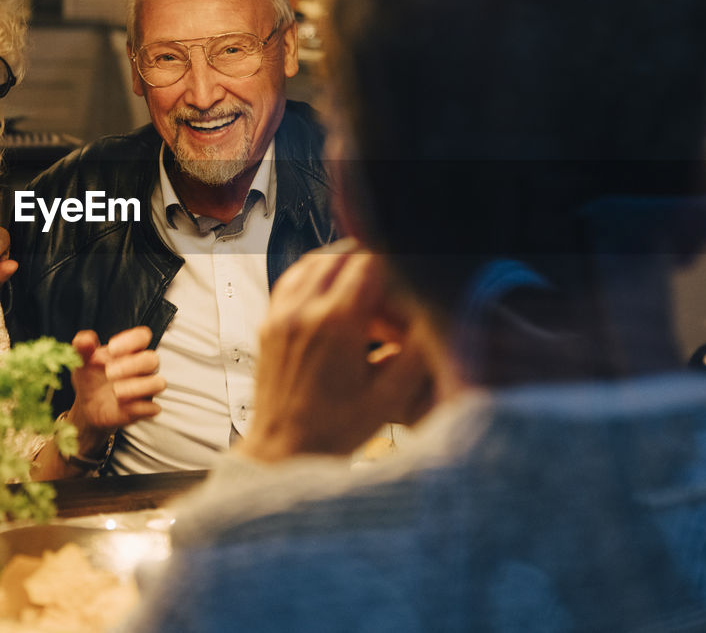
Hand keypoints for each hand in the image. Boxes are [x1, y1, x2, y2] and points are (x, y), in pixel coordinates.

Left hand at [67, 326, 165, 450]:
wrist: (87, 406)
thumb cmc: (90, 379)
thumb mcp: (81, 361)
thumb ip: (82, 348)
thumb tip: (85, 339)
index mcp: (129, 351)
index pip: (142, 337)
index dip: (131, 340)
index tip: (112, 349)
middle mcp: (141, 368)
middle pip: (152, 359)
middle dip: (131, 365)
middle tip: (109, 372)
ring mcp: (145, 388)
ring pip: (158, 383)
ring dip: (137, 387)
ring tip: (116, 392)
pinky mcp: (144, 408)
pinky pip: (152, 407)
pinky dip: (138, 407)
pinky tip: (122, 406)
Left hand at [239, 241, 435, 462]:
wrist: (283, 451)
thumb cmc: (336, 430)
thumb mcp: (391, 395)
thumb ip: (419, 350)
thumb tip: (436, 314)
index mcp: (337, 322)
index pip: (371, 262)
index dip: (397, 271)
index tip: (408, 293)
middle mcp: (305, 309)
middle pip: (345, 254)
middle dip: (375, 268)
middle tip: (390, 302)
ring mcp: (282, 313)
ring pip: (317, 261)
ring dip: (346, 269)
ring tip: (367, 302)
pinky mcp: (269, 322)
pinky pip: (294, 279)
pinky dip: (317, 278)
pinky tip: (335, 302)